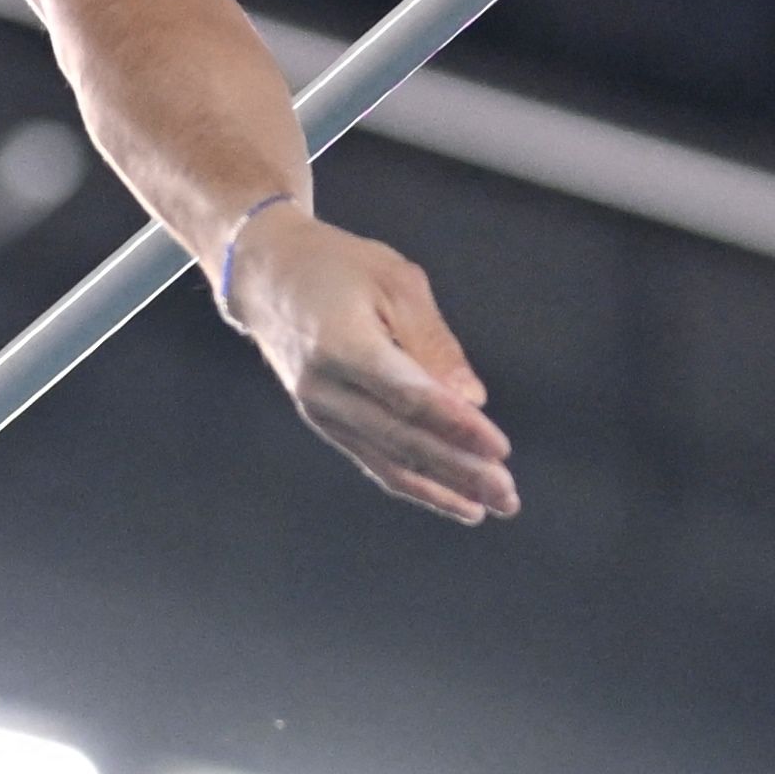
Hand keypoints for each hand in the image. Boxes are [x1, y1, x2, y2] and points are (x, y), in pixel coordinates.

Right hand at [213, 202, 518, 521]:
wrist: (266, 278)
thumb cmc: (339, 267)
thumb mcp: (395, 281)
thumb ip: (433, 342)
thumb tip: (472, 398)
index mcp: (343, 345)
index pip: (408, 397)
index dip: (456, 427)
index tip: (500, 449)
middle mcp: (326, 389)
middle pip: (401, 439)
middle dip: (459, 471)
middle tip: (507, 495)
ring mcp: (321, 412)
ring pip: (389, 460)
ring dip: (444, 488)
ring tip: (493, 506)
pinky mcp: (325, 423)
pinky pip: (374, 461)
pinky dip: (416, 483)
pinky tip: (454, 500)